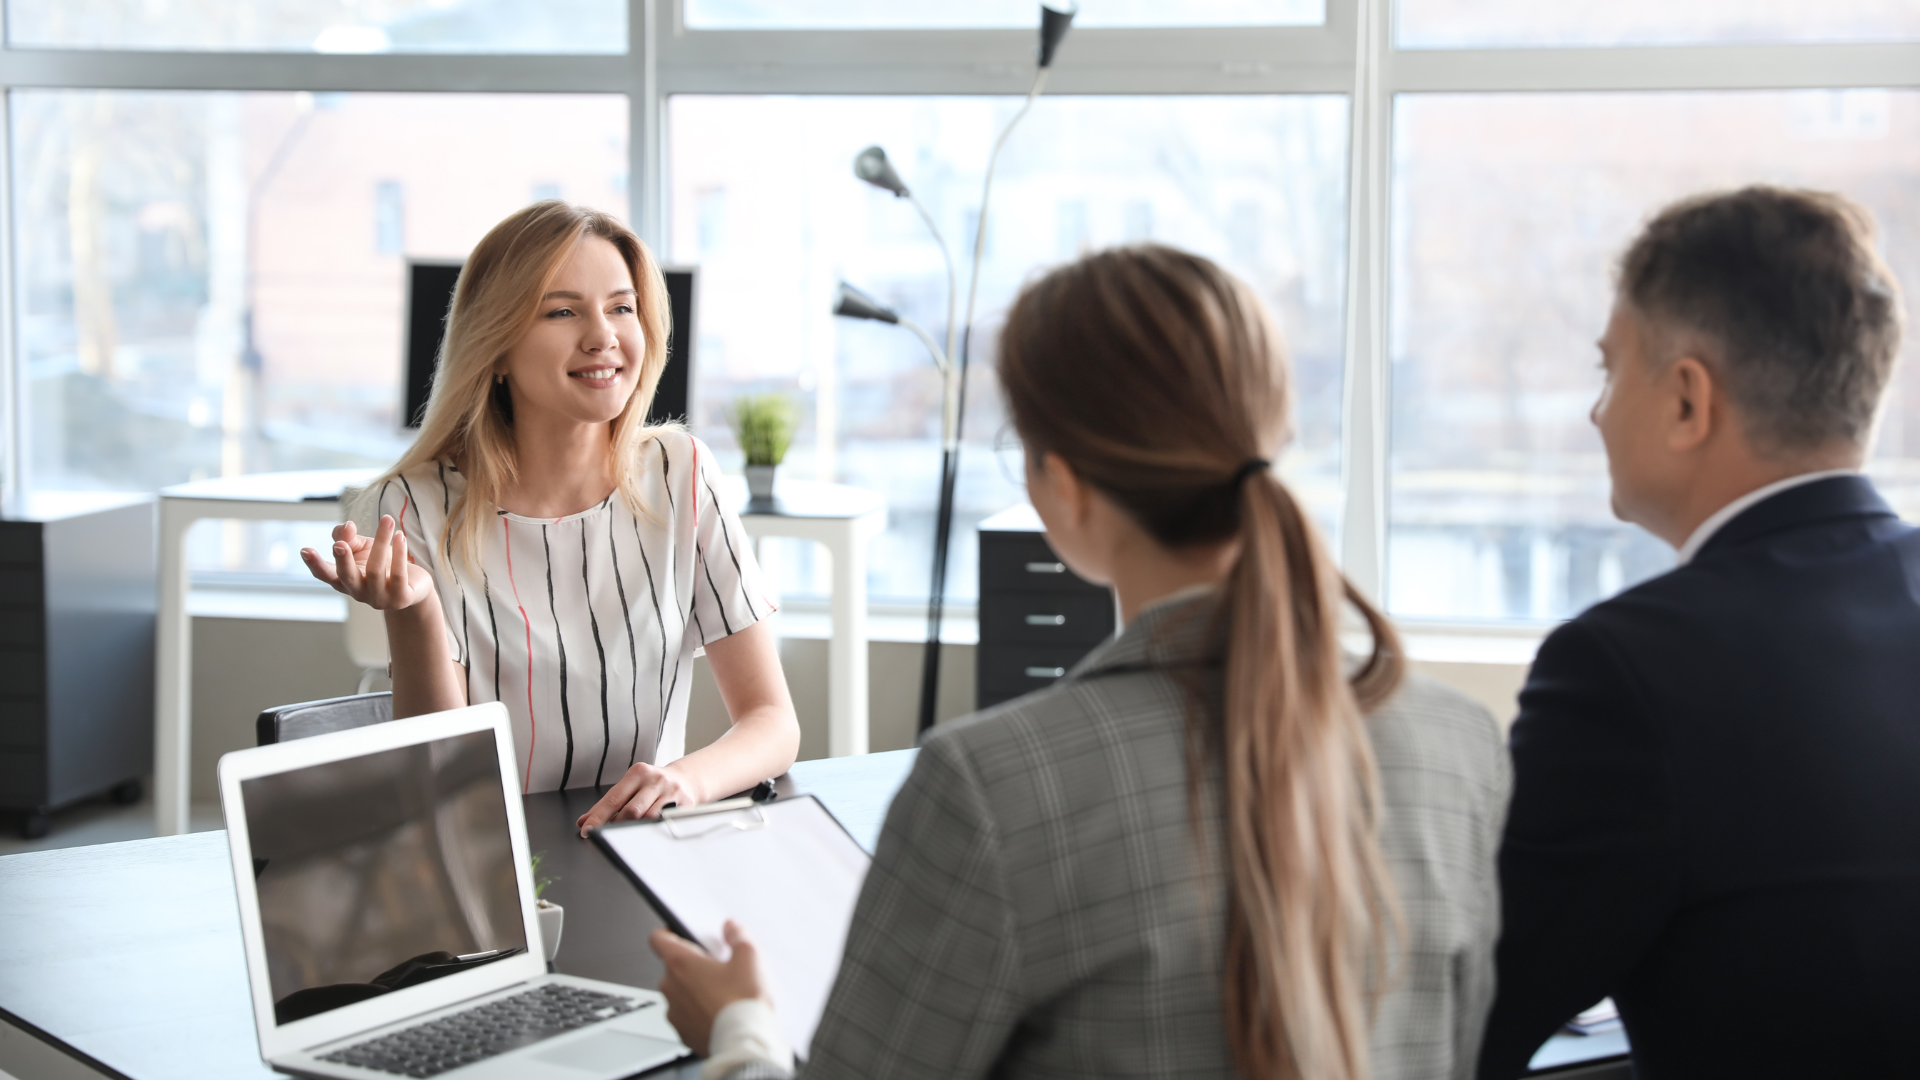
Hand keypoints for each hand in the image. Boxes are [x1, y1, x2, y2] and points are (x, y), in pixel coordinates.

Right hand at [301, 516, 435, 611]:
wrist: (414, 584)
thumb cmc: (382, 563)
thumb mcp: (362, 548)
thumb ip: (349, 538)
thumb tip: (346, 526)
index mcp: (343, 580)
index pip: (325, 574)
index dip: (315, 564)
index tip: (305, 550)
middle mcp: (358, 592)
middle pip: (346, 577)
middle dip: (342, 560)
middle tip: (339, 544)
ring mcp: (379, 598)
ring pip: (375, 570)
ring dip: (381, 542)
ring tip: (387, 520)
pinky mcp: (400, 599)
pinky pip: (398, 575)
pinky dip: (399, 553)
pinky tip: (400, 536)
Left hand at [575, 761, 696, 835]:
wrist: (686, 779)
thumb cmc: (653, 785)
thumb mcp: (631, 786)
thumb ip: (609, 803)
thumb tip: (584, 821)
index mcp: (638, 773)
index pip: (613, 798)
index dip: (598, 816)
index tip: (587, 829)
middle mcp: (655, 780)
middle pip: (631, 811)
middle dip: (617, 826)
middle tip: (609, 834)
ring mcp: (671, 792)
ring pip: (648, 819)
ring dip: (635, 830)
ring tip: (629, 832)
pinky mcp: (685, 805)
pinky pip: (664, 823)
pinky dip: (653, 830)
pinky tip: (648, 831)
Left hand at [650, 921, 767, 1057]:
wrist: (743, 1042)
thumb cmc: (740, 1002)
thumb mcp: (748, 958)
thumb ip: (736, 936)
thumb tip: (730, 928)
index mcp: (680, 963)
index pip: (657, 939)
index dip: (669, 932)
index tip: (680, 933)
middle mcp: (670, 987)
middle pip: (672, 967)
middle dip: (692, 965)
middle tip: (717, 967)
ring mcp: (674, 1012)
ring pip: (678, 992)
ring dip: (693, 990)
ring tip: (721, 993)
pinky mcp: (682, 1032)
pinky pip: (685, 1015)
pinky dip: (697, 1012)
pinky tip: (719, 1012)